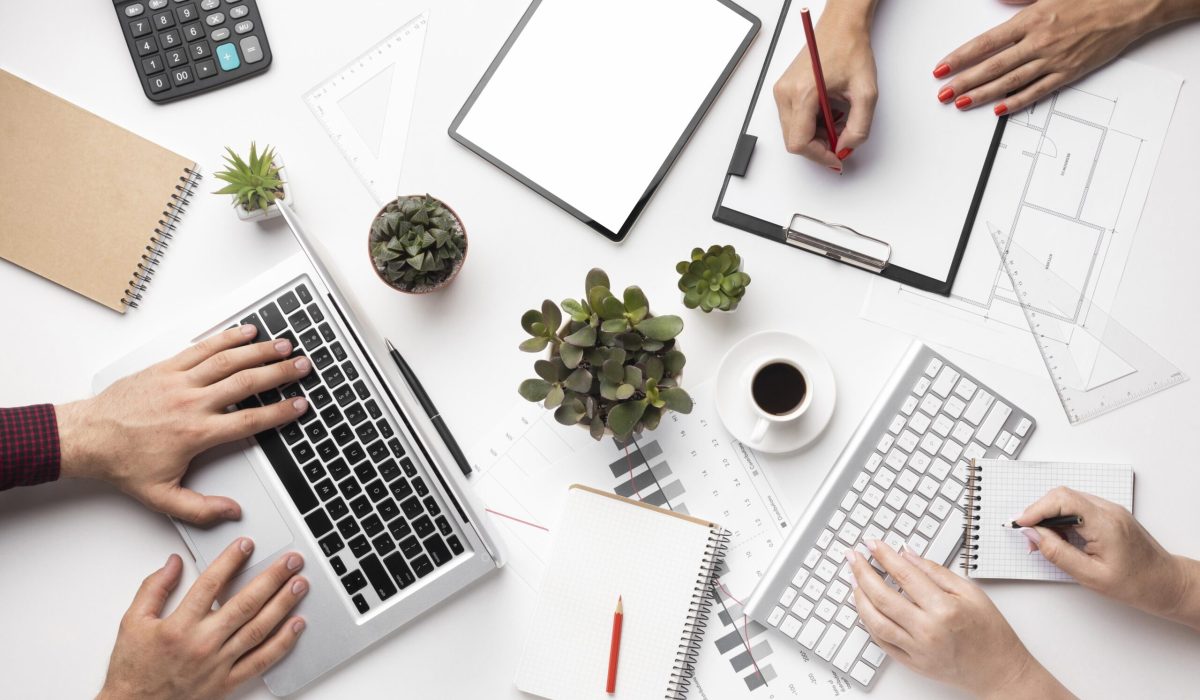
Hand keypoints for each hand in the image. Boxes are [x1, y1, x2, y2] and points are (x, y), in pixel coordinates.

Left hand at [56, 324, 311, 524]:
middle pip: (246, 383)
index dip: (279, 412)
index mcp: (196, 433)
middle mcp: (191, 403)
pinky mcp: (165, 368)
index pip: (249, 420)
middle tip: (303, 367)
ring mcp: (178, 381)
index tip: (299, 405)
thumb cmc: (122, 463)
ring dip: (259, 351)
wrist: (86, 438)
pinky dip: (226, 338)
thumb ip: (200, 508)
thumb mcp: (161, 497)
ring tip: (284, 346)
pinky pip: (201, 349)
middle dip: (280, 374)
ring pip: (227, 360)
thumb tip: (232, 512)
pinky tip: (245, 332)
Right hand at [99, 538, 306, 699]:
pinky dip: (282, 642)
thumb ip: (154, 588)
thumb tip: (174, 562)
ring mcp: (218, 664)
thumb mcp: (132, 623)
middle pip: (245, 604)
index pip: (210, 584)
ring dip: (283, 604)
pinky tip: (297, 625)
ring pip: (258, 629)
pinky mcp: (227, 683)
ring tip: (300, 584)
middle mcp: (202, 644)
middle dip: (272, 578)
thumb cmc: (133, 669)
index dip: (231, 561)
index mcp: (178, 627)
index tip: (247, 544)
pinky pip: (261, 661)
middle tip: (291, 561)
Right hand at [773, 0, 878, 169]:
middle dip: (819, 147)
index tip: (836, 158)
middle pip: (794, 141)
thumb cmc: (850, 49)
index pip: (800, 143)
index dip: (819, 156)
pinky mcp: (784, 90)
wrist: (841, 27)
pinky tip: (829, 113)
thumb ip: (859, 128)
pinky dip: (812, 124)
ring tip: (838, 121)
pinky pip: (793, 120)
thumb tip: (846, 147)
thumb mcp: (865, 92)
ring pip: (793, 132)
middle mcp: (786, 93)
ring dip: (816, 135)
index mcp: (803, 94)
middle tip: (840, 140)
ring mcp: (782, 92)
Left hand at [847, 541, 1070, 697]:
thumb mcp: (972, 593)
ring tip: (854, 580)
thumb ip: (936, 571)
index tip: (871, 544)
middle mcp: (927, 630)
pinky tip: (865, 607)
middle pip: (882, 596)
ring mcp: (917, 649)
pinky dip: (868, 622)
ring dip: (859, 597)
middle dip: (862, 572)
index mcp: (944, 608)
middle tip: (853, 557)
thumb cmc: (990, 632)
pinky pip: (881, 641)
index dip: (884, 555)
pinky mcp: (912, 663)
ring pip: (875, 621)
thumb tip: (907, 554)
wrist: (999, 672)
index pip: (904, 574)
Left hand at [933, 0, 1199, 114]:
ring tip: (961, 104)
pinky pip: (1037, 91)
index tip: (941, 68)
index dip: (960, 58)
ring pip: (1009, 82)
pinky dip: (1017, 102)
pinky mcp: (1069, 72)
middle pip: (992, 67)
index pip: (985, 43)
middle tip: (942, 94)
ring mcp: (1053, 60)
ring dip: (982, 95)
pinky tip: (999, 110)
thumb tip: (994, 0)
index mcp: (1030, 20)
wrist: (1129, 5)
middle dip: (963, 81)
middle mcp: (1038, 41)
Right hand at [1015, 486, 1186, 618]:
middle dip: (1039, 512)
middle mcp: (1109, 511)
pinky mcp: (1110, 515)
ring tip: (1044, 540)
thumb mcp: (1090, 576)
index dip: (1036, 509)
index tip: (1021, 524)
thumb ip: (1058, 553)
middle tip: (1029, 535)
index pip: (1062, 500)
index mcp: (1105, 524)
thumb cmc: (1137, 584)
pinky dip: (1063, 517)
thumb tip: (1034, 535)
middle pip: (1062, 496)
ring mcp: (1111, 510)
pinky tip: (1060, 536)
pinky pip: (1079, 507)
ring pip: (1069, 500)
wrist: (1167, 583)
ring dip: (1050, 515)